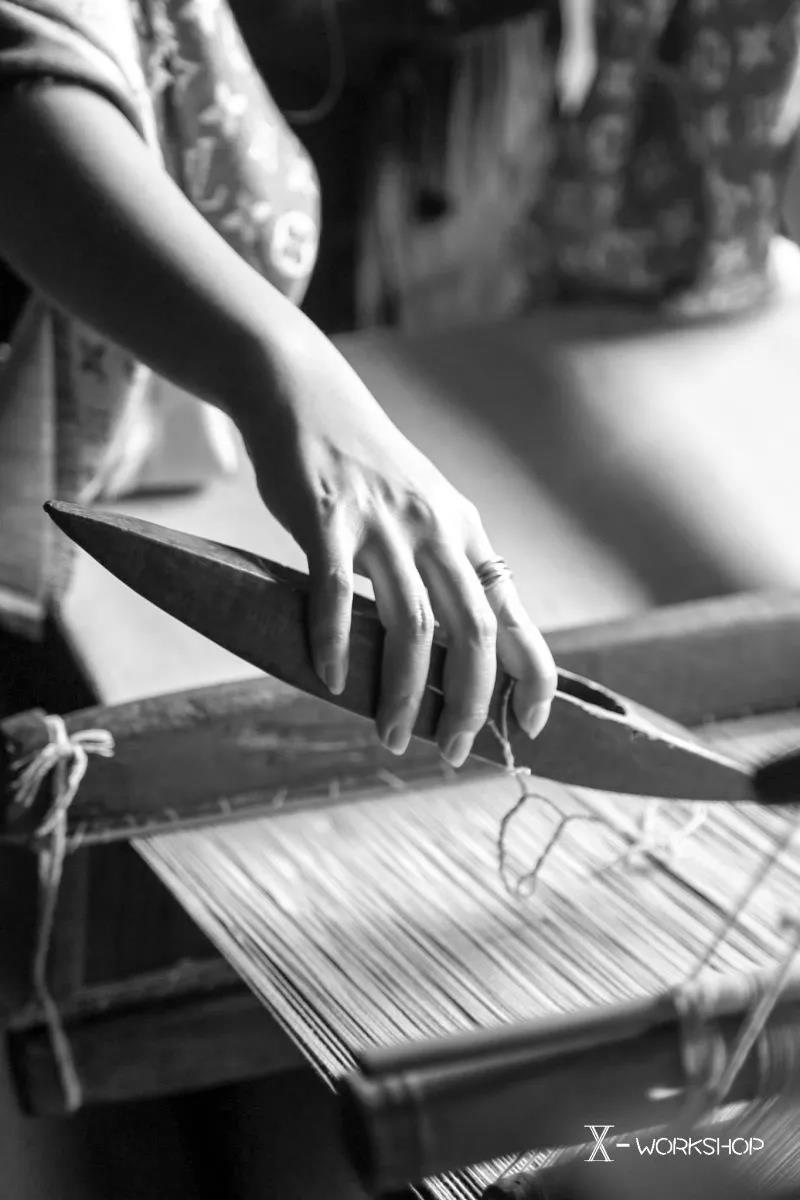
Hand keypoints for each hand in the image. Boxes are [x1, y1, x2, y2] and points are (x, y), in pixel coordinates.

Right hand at [237, 320, 556, 766]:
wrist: (306, 396)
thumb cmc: (367, 470)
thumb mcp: (426, 511)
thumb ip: (448, 568)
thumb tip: (469, 647)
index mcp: (465, 533)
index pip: (515, 616)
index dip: (534, 676)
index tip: (534, 725)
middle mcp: (434, 528)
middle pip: (473, 632)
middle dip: (471, 703)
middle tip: (455, 752)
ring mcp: (382, 522)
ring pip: (409, 624)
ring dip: (403, 692)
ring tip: (392, 736)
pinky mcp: (326, 516)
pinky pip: (336, 591)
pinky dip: (335, 642)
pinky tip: (330, 680)